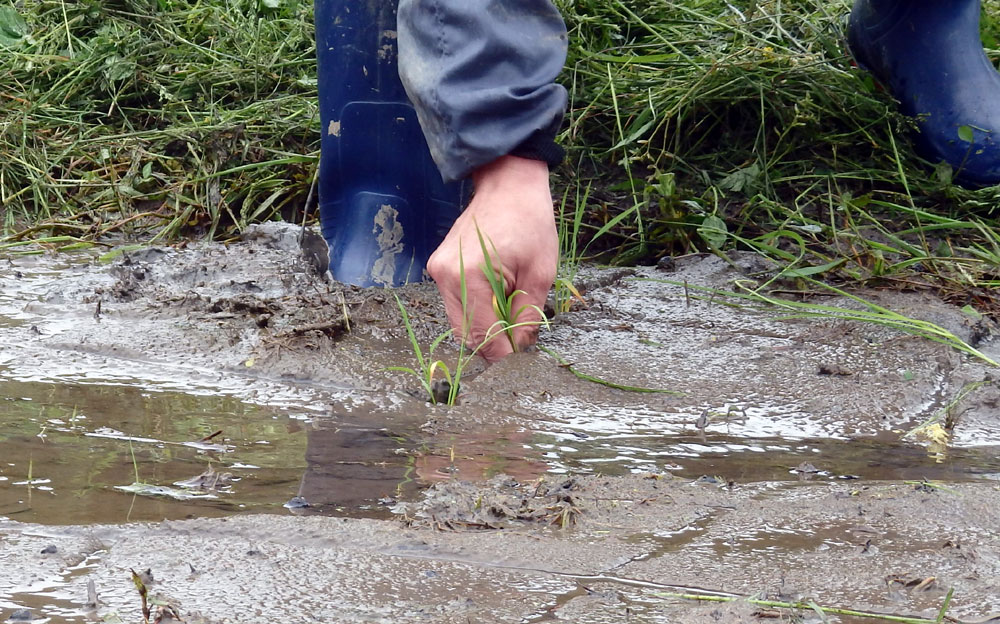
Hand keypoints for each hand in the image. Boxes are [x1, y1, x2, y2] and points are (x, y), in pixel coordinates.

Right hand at [427, 155, 557, 361]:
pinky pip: (457, 304)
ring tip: (511, 311)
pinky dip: (477, 310)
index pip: (482, 335)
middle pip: (466, 333)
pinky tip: (498, 297)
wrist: (508, 185)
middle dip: (493, 342)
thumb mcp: (540, 272)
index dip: (502, 354)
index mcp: (469, 275)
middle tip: (519, 337)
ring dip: (485, 326)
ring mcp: (438, 272)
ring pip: (460, 322)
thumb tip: (519, 349)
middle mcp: (446, 276)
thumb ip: (527, 315)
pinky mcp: (439, 269)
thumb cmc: (529, 222)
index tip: (520, 361)